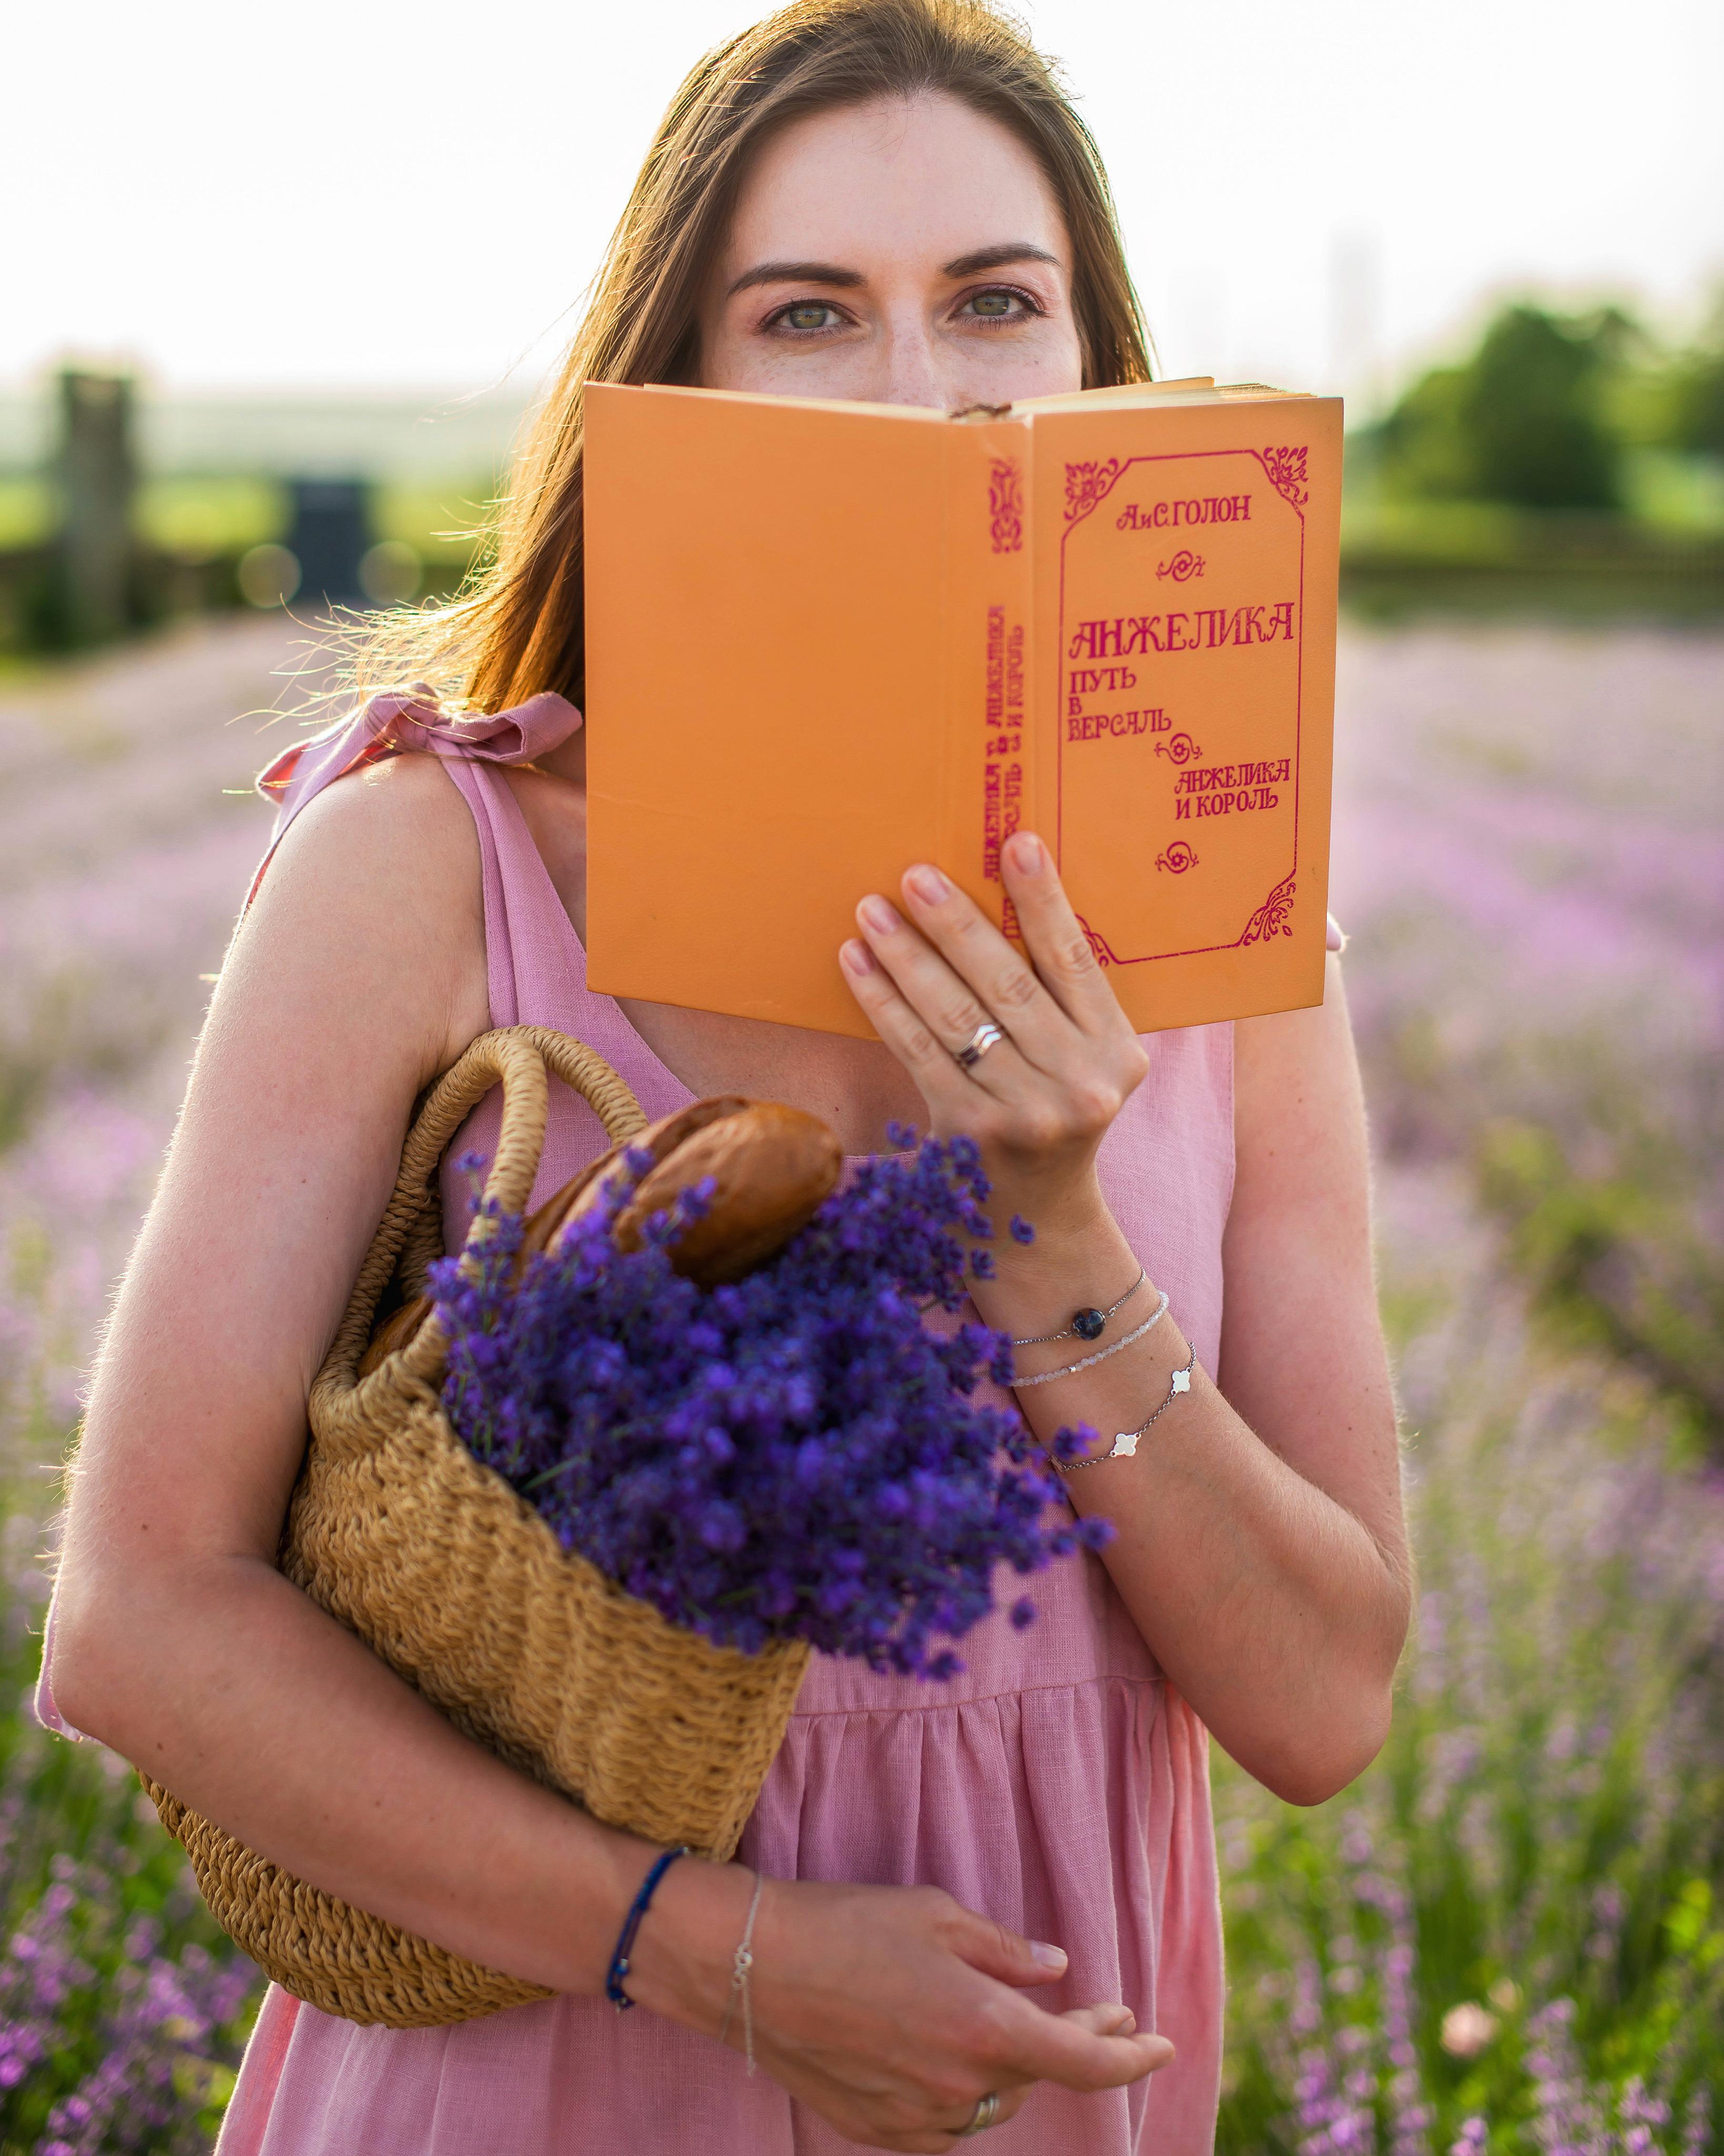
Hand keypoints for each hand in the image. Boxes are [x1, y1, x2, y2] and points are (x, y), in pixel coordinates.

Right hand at [631, 1864, 1172, 2150]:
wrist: (750, 1967)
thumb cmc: (846, 1923)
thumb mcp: (936, 1914)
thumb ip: (1005, 1949)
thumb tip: (1056, 1970)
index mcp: (984, 2028)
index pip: (1087, 2062)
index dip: (1133, 2056)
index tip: (1161, 2043)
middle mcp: (959, 2086)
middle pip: (1040, 2077)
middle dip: (1074, 2041)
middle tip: (1100, 2008)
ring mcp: (918, 2118)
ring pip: (994, 2103)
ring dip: (1017, 2067)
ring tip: (1020, 2024)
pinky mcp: (878, 2131)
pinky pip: (946, 2123)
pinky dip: (966, 2093)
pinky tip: (960, 2059)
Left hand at [839, 831, 1149, 1237]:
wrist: (1037, 1226)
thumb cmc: (1053, 1118)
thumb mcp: (1082, 1063)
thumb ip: (1058, 1001)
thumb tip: (1001, 899)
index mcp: (1118, 1053)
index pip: (1076, 962)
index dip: (1045, 900)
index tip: (1017, 842)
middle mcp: (1081, 1084)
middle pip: (1009, 984)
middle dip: (958, 924)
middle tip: (916, 874)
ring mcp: (1026, 1112)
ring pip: (957, 1017)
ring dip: (907, 957)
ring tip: (872, 910)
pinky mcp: (969, 1133)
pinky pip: (918, 1052)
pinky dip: (884, 1003)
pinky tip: (857, 964)